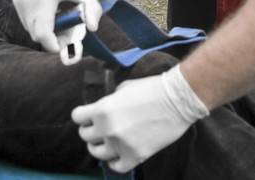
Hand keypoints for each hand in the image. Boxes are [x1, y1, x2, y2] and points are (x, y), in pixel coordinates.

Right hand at [12, 0, 101, 52]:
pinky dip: (37, 23)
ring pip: (29, 29)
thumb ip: (93, 11)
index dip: (52, 45)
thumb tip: (93, 28)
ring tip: (58, 22)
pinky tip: (49, 15)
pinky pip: (26, 21)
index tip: (62, 48)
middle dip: (50, 39)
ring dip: (43, 32)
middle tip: (65, 34)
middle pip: (36, 34)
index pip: (43, 32)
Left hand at [72, 65, 208, 172]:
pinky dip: (114, 161)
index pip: (77, 117)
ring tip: (106, 142)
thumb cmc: (152, 89)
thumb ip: (109, 100)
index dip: (82, 115)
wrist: (177, 100)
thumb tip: (102, 108)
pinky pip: (116, 166)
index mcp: (102, 109)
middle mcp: (107, 129)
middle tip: (98, 128)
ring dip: (99, 147)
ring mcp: (120, 144)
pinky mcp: (135, 156)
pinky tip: (117, 154)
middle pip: (85, 136)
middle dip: (90, 130)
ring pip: (97, 153)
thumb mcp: (123, 88)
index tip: (87, 116)